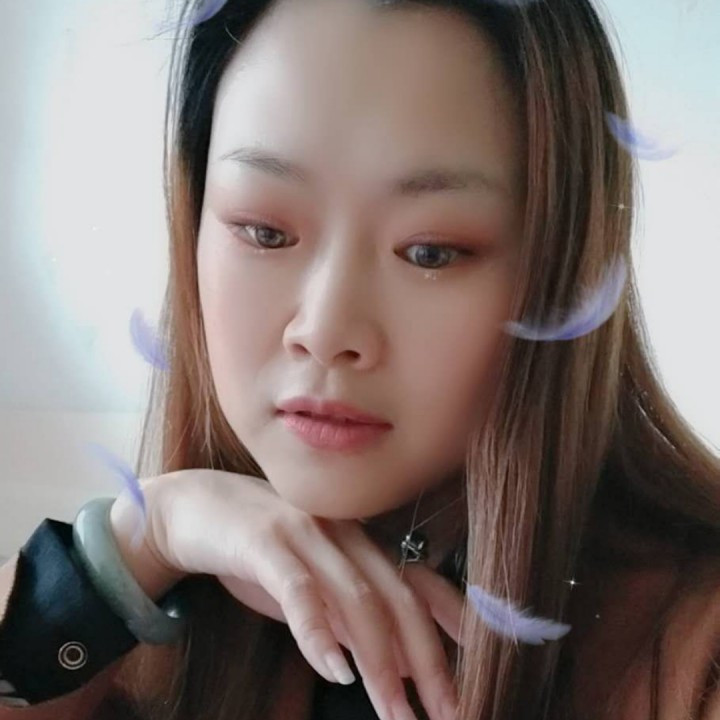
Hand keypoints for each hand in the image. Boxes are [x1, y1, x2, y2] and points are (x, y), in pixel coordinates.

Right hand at [118, 469, 462, 719]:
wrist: (194, 508)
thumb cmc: (260, 553)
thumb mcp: (315, 587)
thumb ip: (353, 618)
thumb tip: (396, 666)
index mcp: (359, 542)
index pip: (418, 580)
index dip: (454, 619)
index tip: (482, 664)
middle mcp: (343, 534)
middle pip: (398, 597)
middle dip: (428, 659)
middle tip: (448, 713)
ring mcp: (307, 534)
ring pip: (358, 598)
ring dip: (381, 661)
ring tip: (396, 713)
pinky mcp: (266, 543)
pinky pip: (300, 590)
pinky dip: (320, 632)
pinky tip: (334, 670)